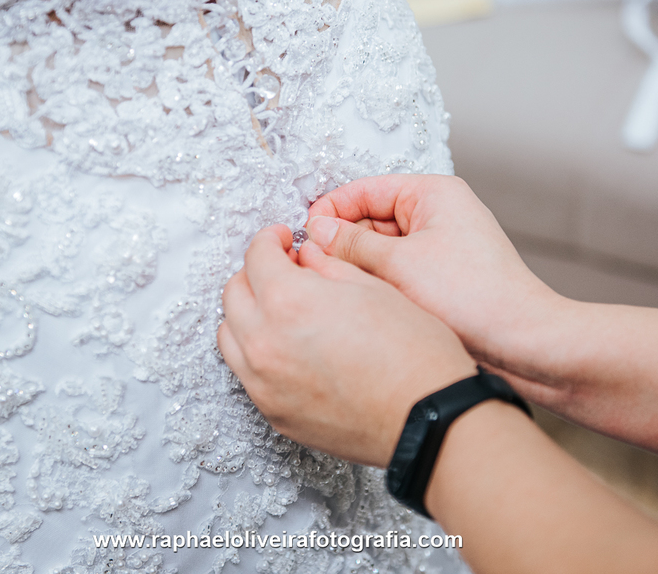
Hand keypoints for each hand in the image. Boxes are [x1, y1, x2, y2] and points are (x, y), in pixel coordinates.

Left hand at [217, 225, 476, 467]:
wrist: (427, 418)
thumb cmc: (412, 354)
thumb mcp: (372, 287)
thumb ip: (327, 265)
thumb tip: (305, 256)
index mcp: (288, 301)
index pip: (256, 256)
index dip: (270, 239)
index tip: (282, 239)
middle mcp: (265, 343)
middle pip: (233, 294)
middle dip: (254, 273)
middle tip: (283, 269)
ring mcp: (263, 383)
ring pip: (230, 335)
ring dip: (247, 314)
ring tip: (280, 309)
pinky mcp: (273, 413)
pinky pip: (247, 373)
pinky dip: (257, 352)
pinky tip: (288, 346)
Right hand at [305, 175, 566, 379]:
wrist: (523, 344)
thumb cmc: (476, 298)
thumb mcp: (399, 264)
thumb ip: (350, 244)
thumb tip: (315, 231)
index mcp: (432, 193)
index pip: (363, 190)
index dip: (330, 212)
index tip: (305, 239)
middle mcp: (436, 214)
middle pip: (368, 220)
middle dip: (342, 245)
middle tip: (317, 271)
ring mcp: (437, 248)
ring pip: (378, 252)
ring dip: (359, 270)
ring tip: (344, 291)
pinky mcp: (438, 280)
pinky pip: (394, 275)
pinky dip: (377, 287)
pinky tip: (366, 306)